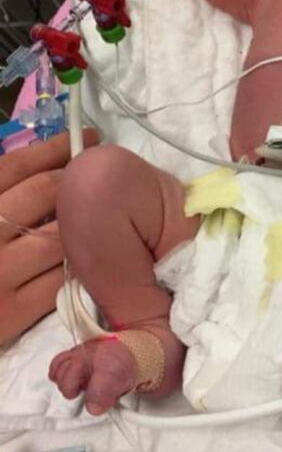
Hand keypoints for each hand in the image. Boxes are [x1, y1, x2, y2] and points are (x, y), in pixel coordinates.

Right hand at [0, 130, 98, 344]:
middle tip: (100, 176)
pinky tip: (91, 257)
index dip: (55, 149)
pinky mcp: (12, 313)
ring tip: (102, 215)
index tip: (88, 138)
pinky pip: (61, 278)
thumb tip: (41, 162)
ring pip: (60, 236)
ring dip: (86, 224)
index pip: (15, 167)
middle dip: (78, 180)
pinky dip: (82, 265)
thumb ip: (1, 191)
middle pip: (44, 192)